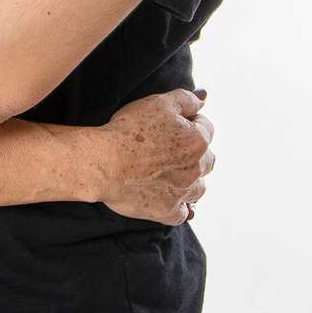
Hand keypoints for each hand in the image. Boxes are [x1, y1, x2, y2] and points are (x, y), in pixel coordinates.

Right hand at [84, 89, 214, 225]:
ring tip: (175, 175)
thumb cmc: (128, 129)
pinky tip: (174, 201)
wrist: (104, 162)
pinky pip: (183, 213)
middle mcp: (195, 168)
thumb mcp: (158, 102)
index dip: (193, 122)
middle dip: (196, 153)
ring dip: (192, 180)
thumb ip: (185, 99)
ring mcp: (182, 192)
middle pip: (207, 160)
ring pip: (199, 188)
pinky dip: (181, 207)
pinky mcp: (167, 211)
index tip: (179, 123)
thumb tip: (202, 98)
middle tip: (174, 149)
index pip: (207, 128)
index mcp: (197, 141)